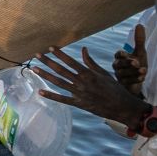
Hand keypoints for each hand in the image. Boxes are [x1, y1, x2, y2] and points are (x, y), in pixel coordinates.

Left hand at [33, 46, 151, 130]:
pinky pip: (62, 99)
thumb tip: (83, 49)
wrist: (122, 107)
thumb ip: (91, 62)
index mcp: (89, 74)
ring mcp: (79, 94)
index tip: (49, 47)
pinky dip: (51, 96)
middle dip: (48, 62)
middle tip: (36, 55)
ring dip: (45, 75)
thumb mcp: (103, 73)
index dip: (60, 54)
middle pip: (61, 71)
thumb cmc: (115, 88)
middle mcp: (82, 83)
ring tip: (34, 68)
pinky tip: (40, 91)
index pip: (71, 62)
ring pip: (59, 83)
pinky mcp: (78, 104)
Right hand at [112, 23, 147, 95]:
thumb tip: (140, 24)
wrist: (139, 81)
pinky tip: (142, 78)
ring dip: (134, 72)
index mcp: (119, 58)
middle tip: (137, 62)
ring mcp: (119, 76)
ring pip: (123, 74)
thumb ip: (139, 40)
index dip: (122, 55)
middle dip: (128, 63)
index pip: (118, 54)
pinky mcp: (123, 85)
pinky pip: (127, 82)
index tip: (127, 54)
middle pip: (119, 64)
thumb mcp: (140, 52)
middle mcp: (117, 67)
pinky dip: (135, 80)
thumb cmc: (138, 65)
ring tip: (144, 70)